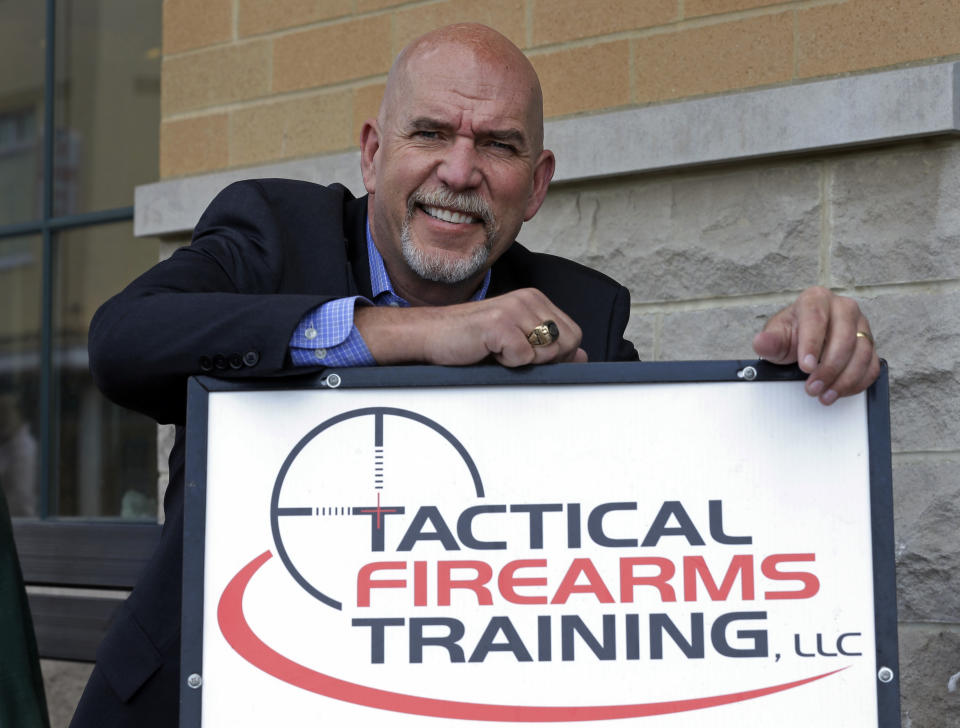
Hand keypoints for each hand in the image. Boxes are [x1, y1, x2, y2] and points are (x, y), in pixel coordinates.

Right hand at [355, 288, 587, 365]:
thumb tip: (583, 356)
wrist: (430, 336)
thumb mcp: (516, 344)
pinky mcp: (500, 323)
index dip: (558, 355)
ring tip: (498, 352)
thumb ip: (549, 348)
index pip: (574, 334)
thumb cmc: (470, 341)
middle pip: (568, 342)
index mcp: (535, 300)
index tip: (530, 358)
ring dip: (524, 362)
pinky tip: (487, 351)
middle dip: (545, 359)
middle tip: (512, 356)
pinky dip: (507, 364)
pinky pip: (524, 357)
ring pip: (548, 351)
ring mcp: (515, 308)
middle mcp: (529, 298)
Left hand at [752, 286, 879, 404]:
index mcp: (816, 299)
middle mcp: (843, 308)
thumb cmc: (791, 334)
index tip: (805, 367)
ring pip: (862, 353)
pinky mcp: (869, 344)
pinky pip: (872, 365)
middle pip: (845, 337)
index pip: (817, 319)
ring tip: (824, 395)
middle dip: (829, 368)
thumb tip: (761, 343)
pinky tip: (840, 392)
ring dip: (844, 379)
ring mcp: (860, 325)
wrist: (804, 340)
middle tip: (813, 388)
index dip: (812, 344)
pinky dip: (858, 382)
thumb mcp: (776, 337)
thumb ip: (770, 342)